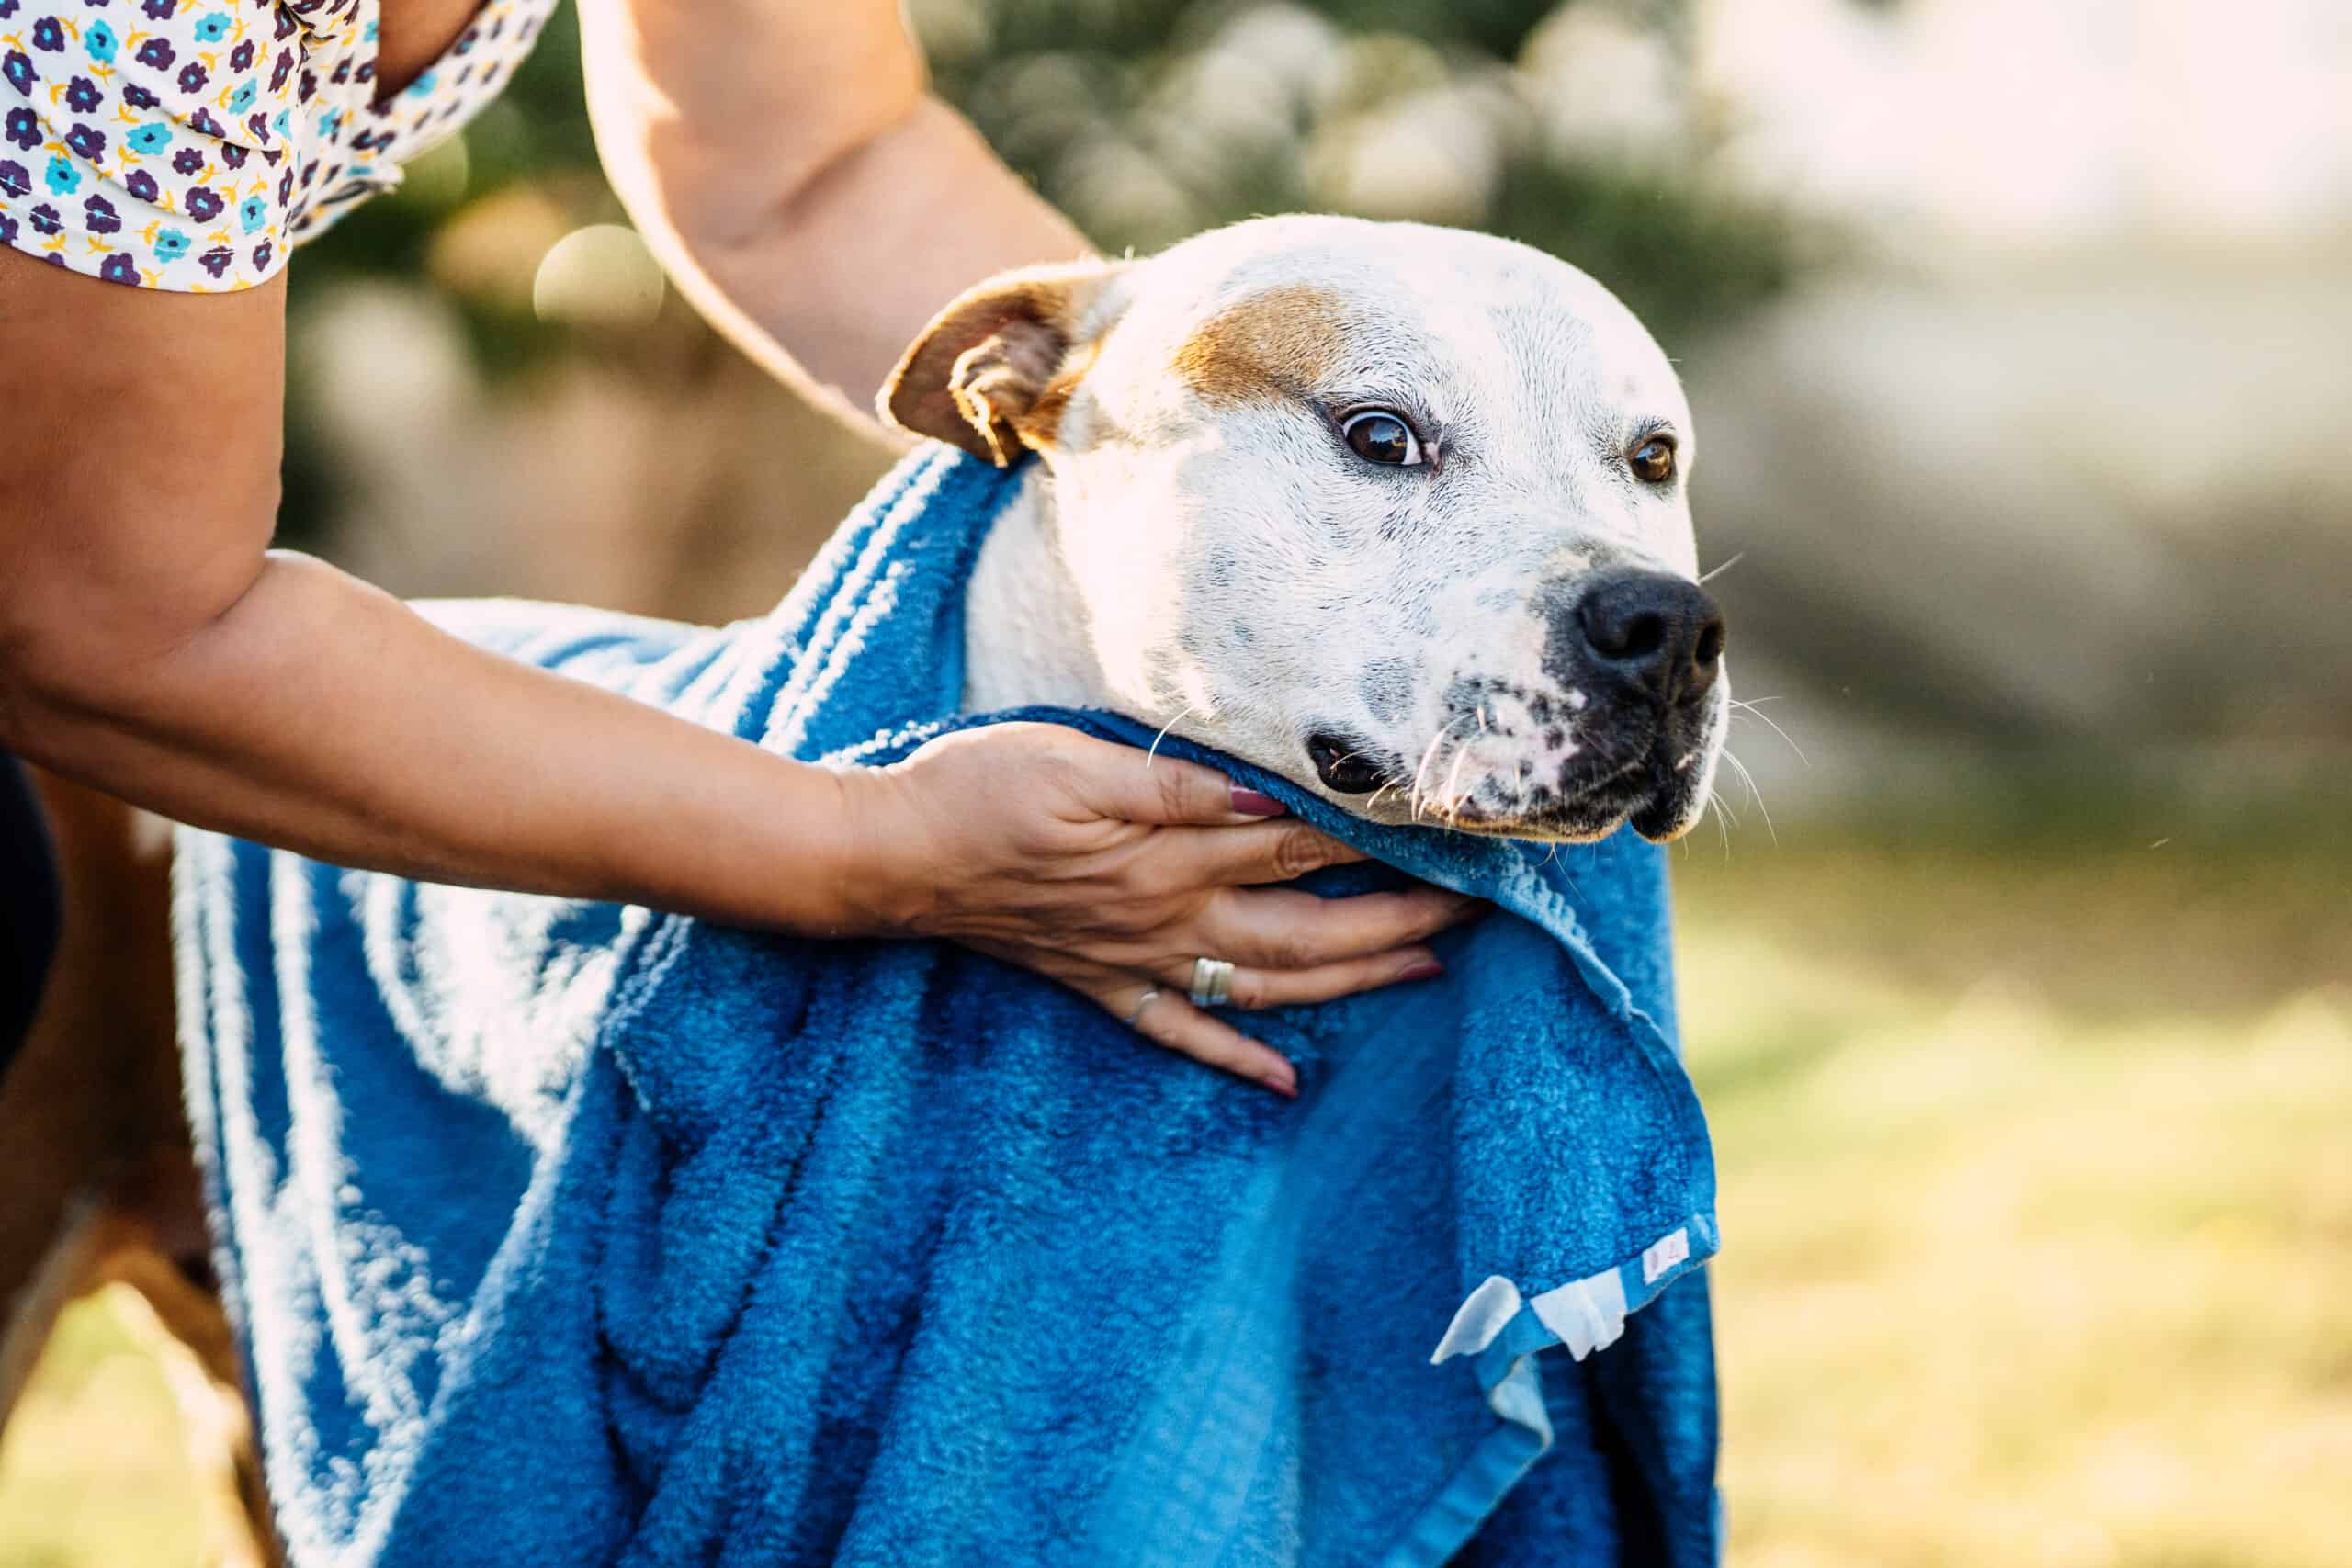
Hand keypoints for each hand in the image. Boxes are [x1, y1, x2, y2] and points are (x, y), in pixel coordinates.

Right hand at [842, 724, 1481, 1095]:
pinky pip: (1183, 1036)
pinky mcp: (1102, 984)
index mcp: (1168, 855)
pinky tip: (1286, 1083)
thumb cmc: (976, 789)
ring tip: (1425, 972)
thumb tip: (1268, 798)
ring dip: (1351, 983)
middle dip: (1398, 921)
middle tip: (1476, 909)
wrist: (891, 859)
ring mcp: (1138, 962)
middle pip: (1309, 929)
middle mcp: (1168, 919)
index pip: (1299, 848)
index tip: (1452, 828)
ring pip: (1268, 987)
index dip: (1380, 839)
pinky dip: (1239, 1062)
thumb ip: (1173, 784)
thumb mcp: (1072, 761)